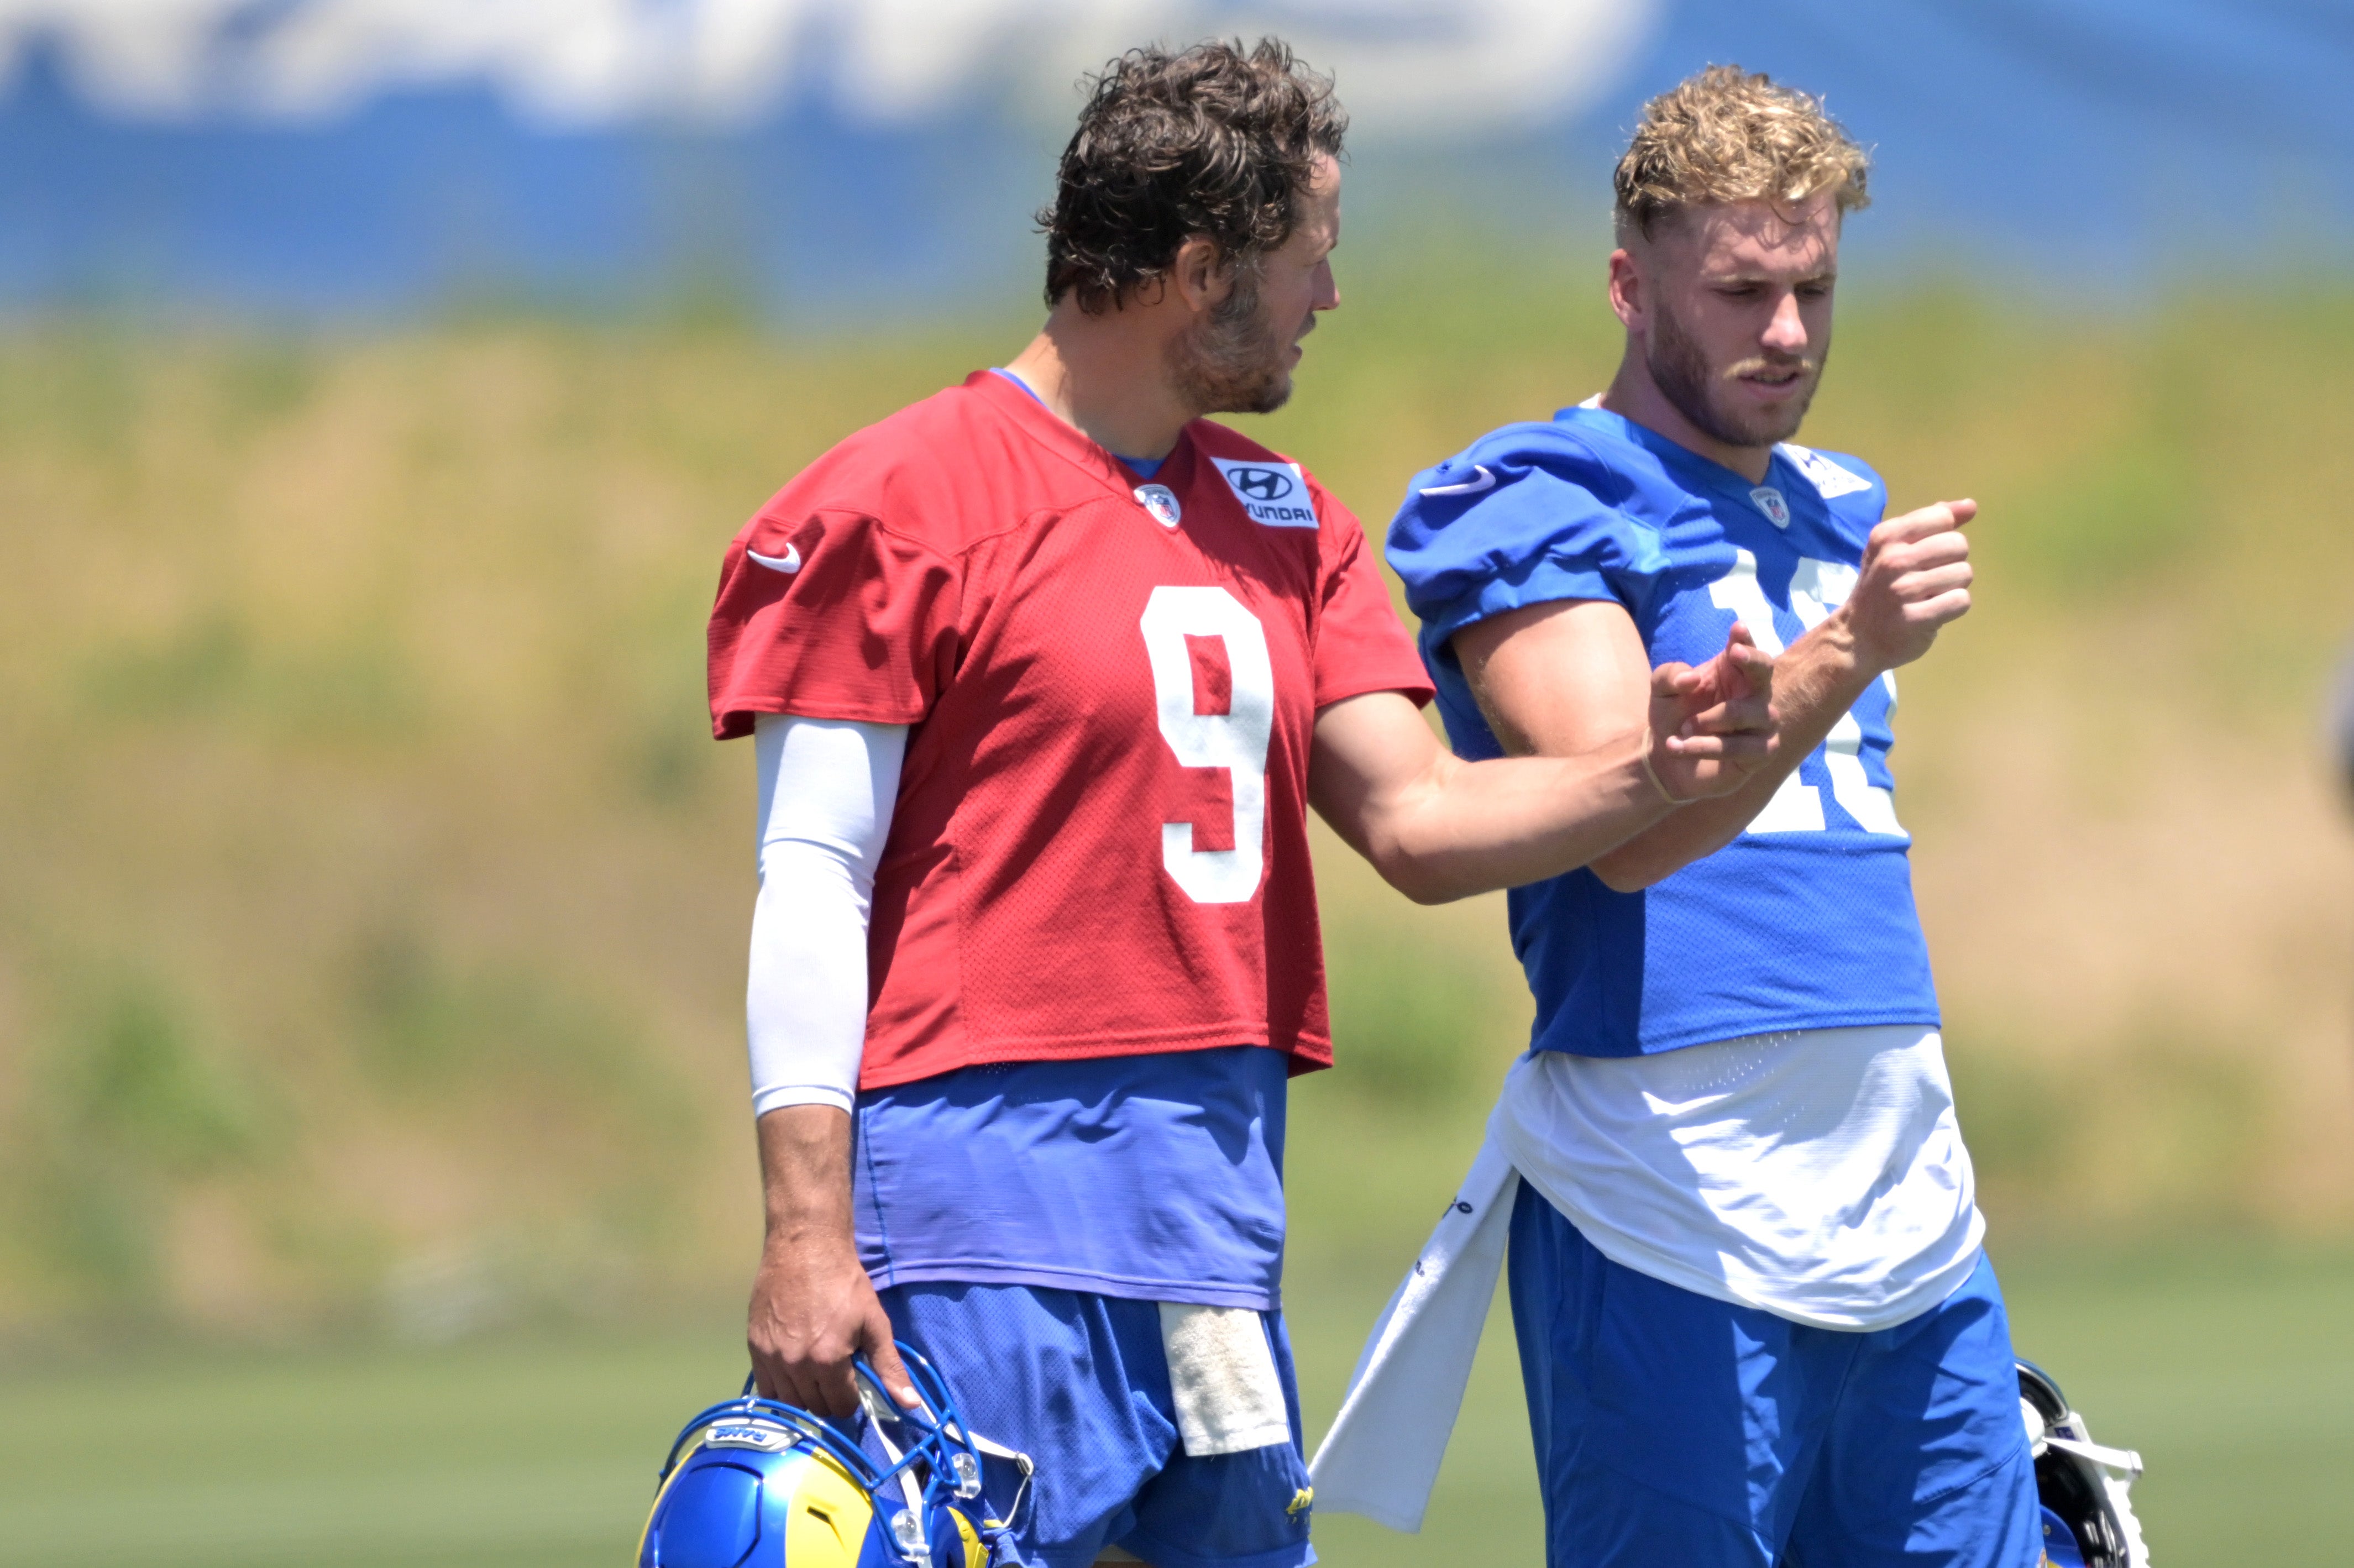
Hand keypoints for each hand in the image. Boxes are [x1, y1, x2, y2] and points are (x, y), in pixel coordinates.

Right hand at [747, 1227, 914, 1419]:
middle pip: (815, 1407)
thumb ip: (889, 1367)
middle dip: (830, 1398)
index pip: (840, 1407)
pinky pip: (765, 1388)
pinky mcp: (753, 1348)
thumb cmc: (845, 1284)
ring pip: (789, 1402)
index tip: (853, 1381)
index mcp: (828, 1361)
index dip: (851, 1398)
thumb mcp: (875, 1323)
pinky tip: (792, 1373)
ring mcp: (771, 1357)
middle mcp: (796, 1365)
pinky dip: (781, 1388)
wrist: (806, 1249)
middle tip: (836, 1376)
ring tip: (815, 1374)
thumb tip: (911, 1405)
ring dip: (805, 1396)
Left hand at [1642, 622, 1777, 801]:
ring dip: (1708, 721)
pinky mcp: (1762, 751)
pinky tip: (1679, 747)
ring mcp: (1764, 721)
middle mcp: (1755, 691)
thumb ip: (1670, 676)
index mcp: (1734, 669)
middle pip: (1764, 669)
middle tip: (1735, 653)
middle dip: (1752, 659)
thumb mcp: (1661, 692)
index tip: (1738, 628)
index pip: (1744, 648)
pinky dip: (1705, 746)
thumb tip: (1692, 678)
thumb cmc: (1673, 717)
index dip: (1744, 638)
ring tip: (1682, 729)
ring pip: (1744, 712)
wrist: (1668, 760)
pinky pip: (1739, 747)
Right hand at [1839, 499, 1975, 673]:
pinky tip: (1933, 612)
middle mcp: (1892, 559)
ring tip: (1929, 597)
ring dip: (1953, 587)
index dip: (1943, 537)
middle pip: (1958, 545)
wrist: (1857, 637)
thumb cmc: (1881, 587)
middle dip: (1952, 563)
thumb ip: (1932, 522)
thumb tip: (1970, 506)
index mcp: (1886, 536)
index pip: (1942, 518)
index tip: (1925, 555)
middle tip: (1930, 579)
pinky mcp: (1914, 619)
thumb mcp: (1895, 547)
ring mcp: (1901, 590)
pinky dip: (1953, 608)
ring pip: (1964, 574)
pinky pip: (1960, 601)